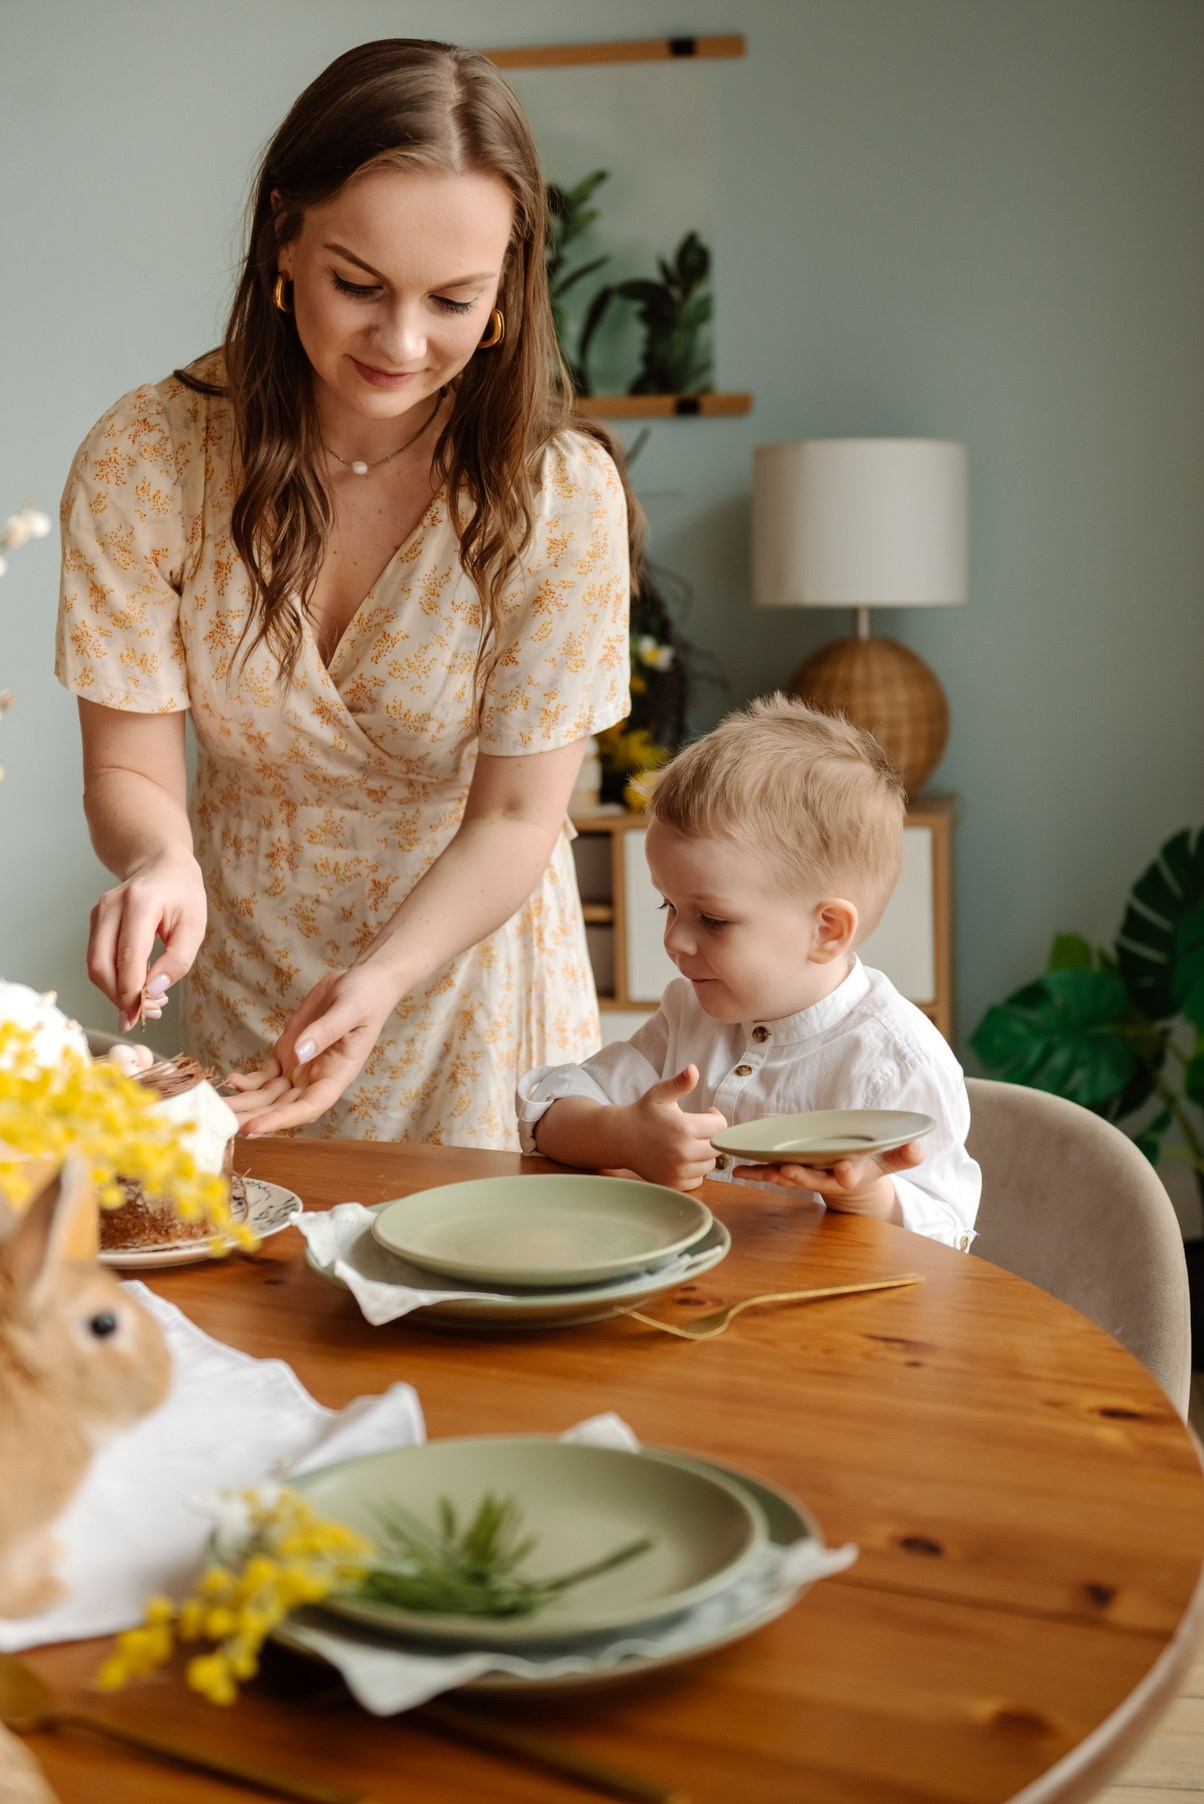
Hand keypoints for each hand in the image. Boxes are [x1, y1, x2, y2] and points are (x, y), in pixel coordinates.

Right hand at [86, 853, 206, 1029]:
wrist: (161, 866)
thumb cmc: (182, 895)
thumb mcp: (195, 926)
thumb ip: (177, 960)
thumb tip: (154, 991)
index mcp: (140, 903)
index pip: (128, 954)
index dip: (132, 990)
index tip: (143, 1015)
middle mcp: (111, 906)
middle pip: (101, 964)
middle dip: (120, 997)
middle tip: (146, 1015)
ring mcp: (98, 913)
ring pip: (95, 966)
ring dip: (115, 992)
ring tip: (145, 1004)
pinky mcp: (95, 923)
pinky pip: (98, 959)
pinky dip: (114, 980)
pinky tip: (136, 987)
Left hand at [224, 964, 398, 1133]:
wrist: (363, 981)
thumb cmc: (366, 996)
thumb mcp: (350, 1010)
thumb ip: (325, 1032)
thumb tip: (299, 1053)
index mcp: (338, 1074)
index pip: (309, 1106)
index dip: (281, 1120)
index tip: (254, 1127)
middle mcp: (317, 1078)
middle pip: (282, 1106)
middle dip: (254, 1116)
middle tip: (222, 1122)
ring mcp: (300, 1067)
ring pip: (268, 1095)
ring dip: (245, 1103)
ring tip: (216, 1107)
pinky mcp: (287, 1052)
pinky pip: (264, 1076)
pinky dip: (247, 1082)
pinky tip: (230, 1080)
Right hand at [616, 1066, 727, 1190]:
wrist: (620, 1138)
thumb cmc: (644, 1112)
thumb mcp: (660, 1093)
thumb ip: (680, 1083)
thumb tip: (693, 1069)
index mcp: (684, 1128)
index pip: (721, 1126)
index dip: (716, 1117)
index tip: (707, 1113)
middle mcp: (683, 1152)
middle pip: (718, 1147)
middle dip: (712, 1135)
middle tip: (698, 1128)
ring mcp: (678, 1171)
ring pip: (709, 1164)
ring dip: (704, 1153)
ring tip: (690, 1142)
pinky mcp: (673, 1183)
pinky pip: (698, 1179)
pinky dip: (694, 1170)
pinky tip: (683, 1157)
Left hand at [732, 1140, 924, 1219]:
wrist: (850, 1180)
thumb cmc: (868, 1165)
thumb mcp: (888, 1161)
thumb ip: (903, 1154)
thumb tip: (919, 1146)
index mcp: (852, 1174)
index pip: (852, 1175)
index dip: (848, 1173)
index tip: (845, 1170)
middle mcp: (827, 1179)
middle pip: (814, 1179)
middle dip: (802, 1176)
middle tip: (788, 1172)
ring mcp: (807, 1177)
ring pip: (789, 1177)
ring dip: (772, 1174)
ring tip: (755, 1169)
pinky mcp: (791, 1173)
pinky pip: (771, 1172)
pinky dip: (755, 1171)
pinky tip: (736, 1169)